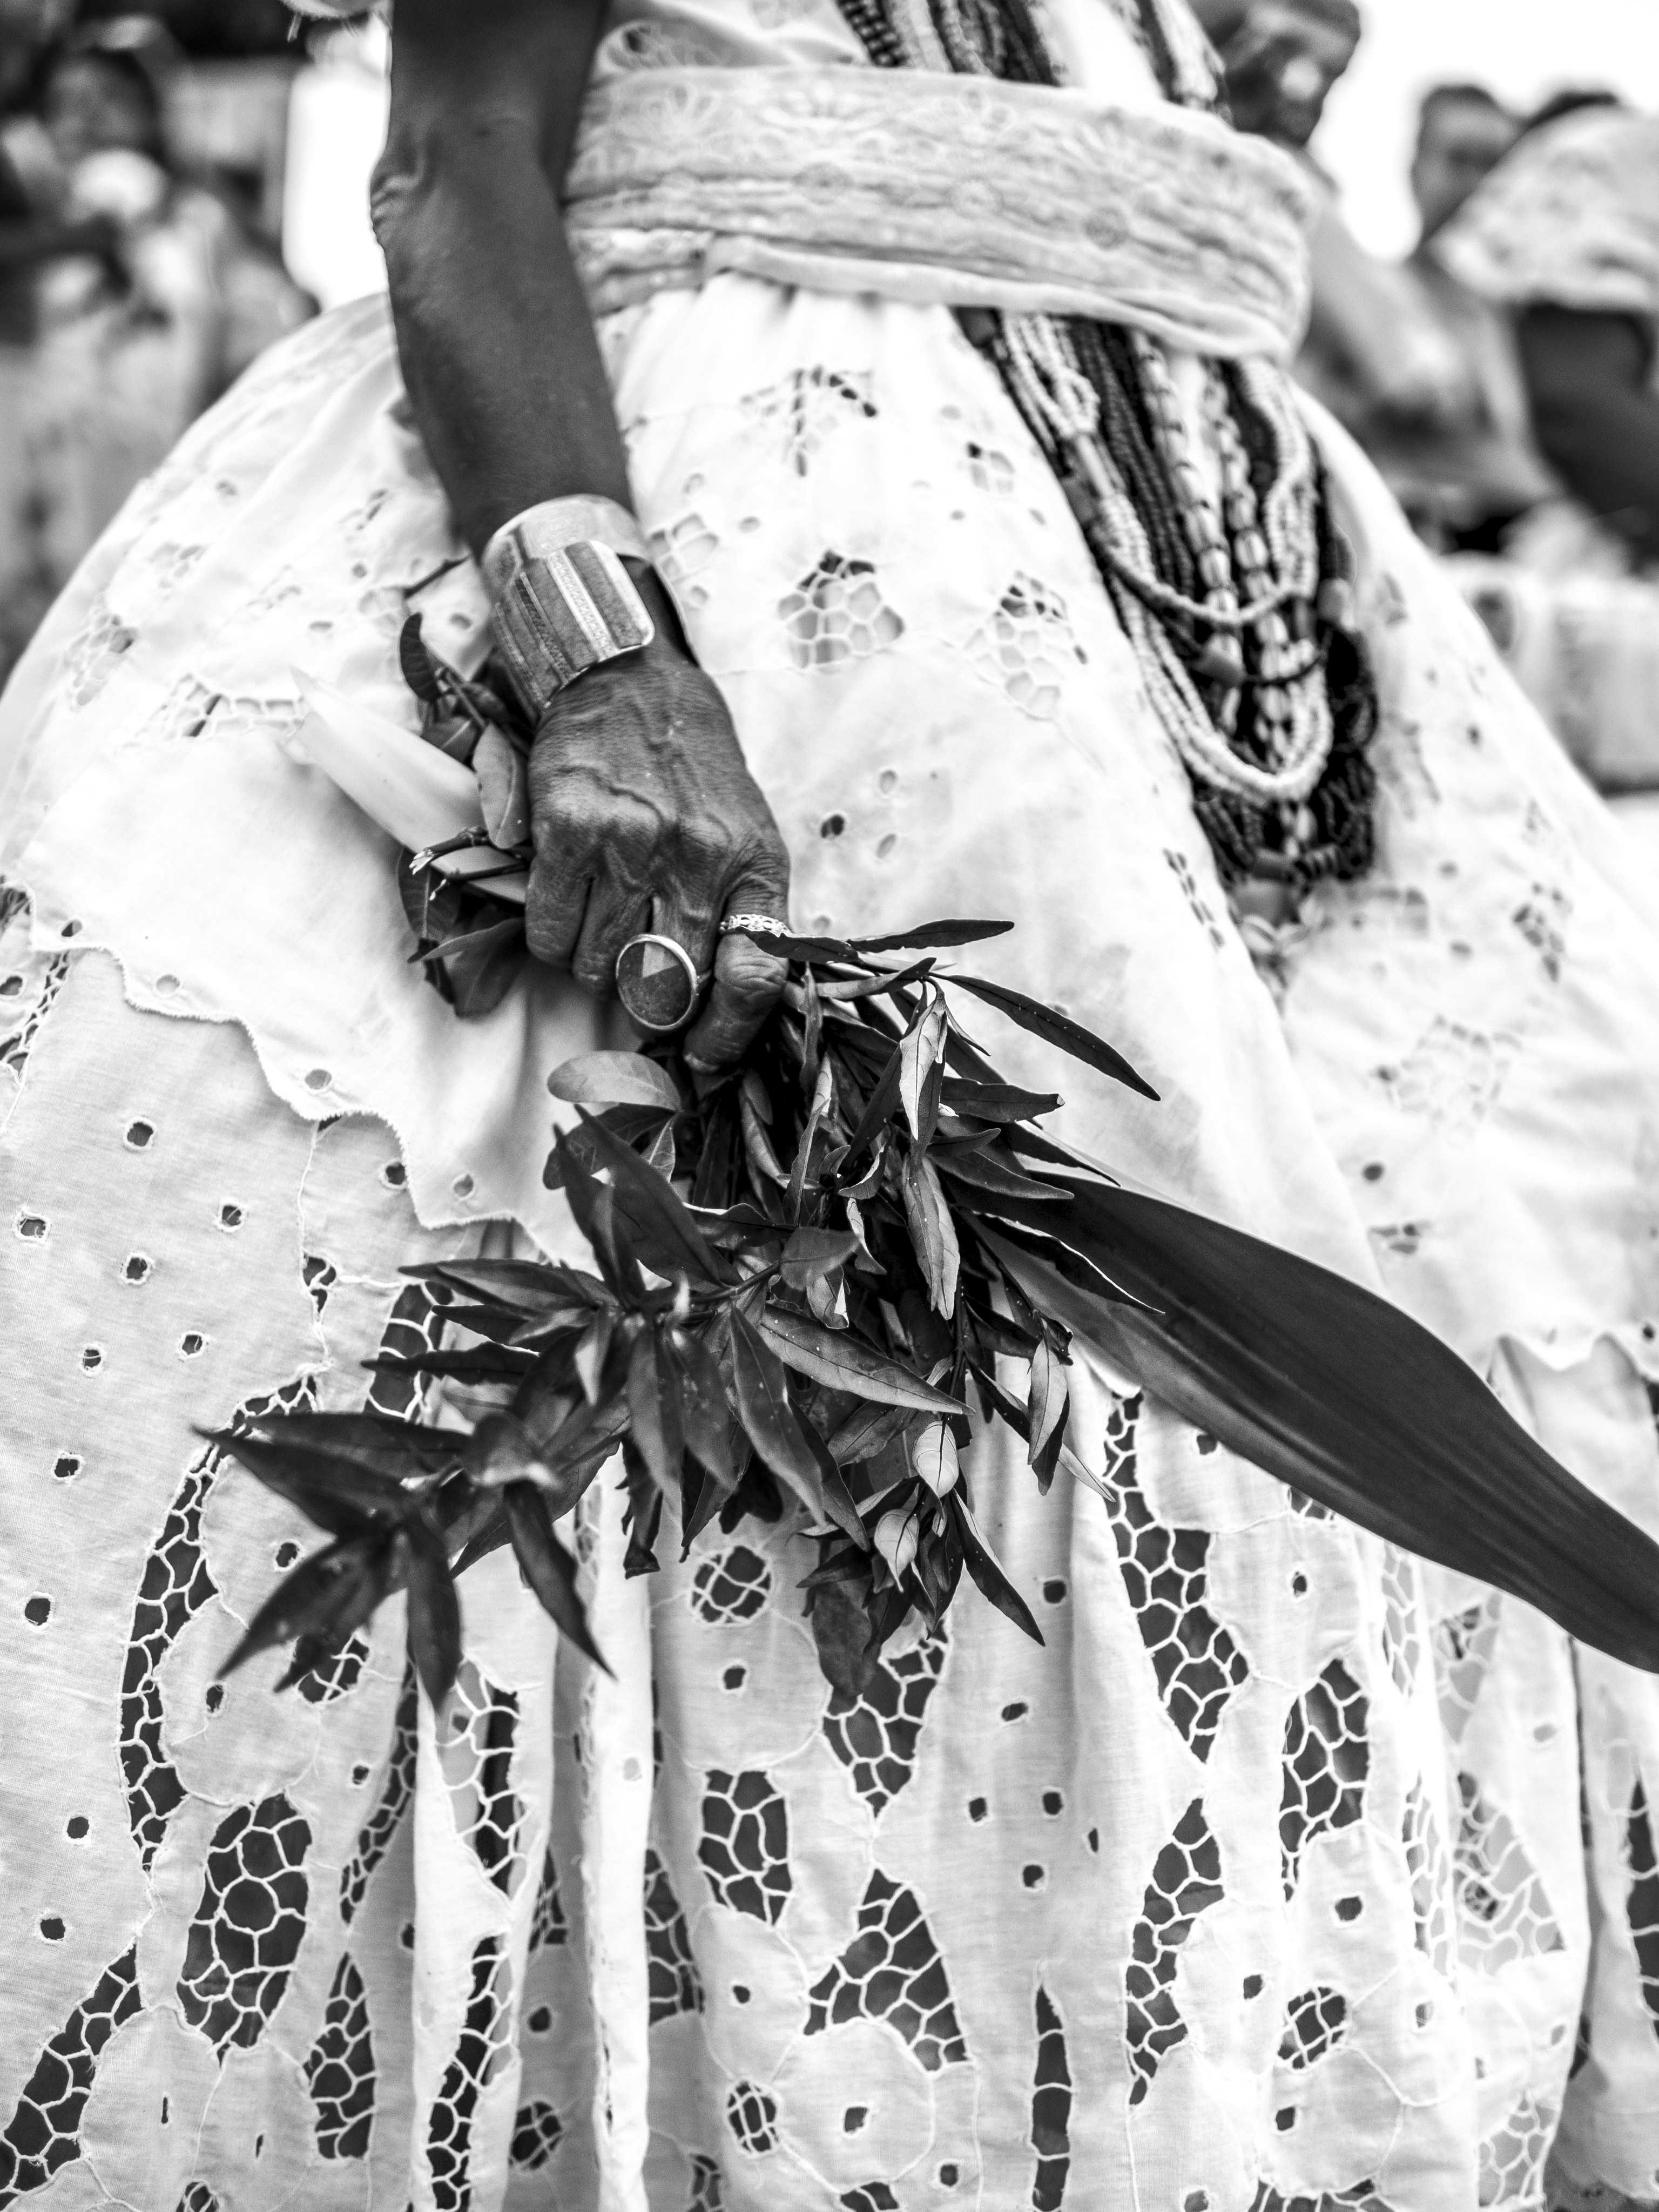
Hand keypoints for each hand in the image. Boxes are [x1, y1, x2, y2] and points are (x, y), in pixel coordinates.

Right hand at [524, 573, 789, 1068]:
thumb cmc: (689, 766)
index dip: (724, 1037)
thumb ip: (738, 911)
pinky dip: (553, 939)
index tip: (701, 1061)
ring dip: (594, 967)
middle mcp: (699, 858)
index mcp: (753, 864)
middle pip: (666, 991)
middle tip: (636, 983)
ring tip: (601, 924)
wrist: (627, 672)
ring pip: (601, 970)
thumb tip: (714, 1015)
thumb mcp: (743, 829)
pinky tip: (565, 906)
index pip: (753, 979)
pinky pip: (551, 934)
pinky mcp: (570, 830)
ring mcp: (632, 844)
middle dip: (646, 1005)